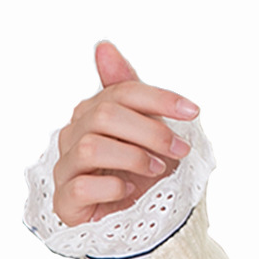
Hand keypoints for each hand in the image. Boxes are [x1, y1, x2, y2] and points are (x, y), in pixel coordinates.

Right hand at [53, 42, 199, 226]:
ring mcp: (66, 167)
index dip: (160, 99)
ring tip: (158, 168)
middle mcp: (73, 133)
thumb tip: (102, 45)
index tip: (193, 112)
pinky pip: (82, 186)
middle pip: (106, 115)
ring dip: (135, 158)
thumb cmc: (140, 163)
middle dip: (151, 131)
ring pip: (92, 148)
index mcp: (94, 109)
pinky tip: (129, 190)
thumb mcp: (145, 123)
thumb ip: (129, 87)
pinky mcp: (64, 200)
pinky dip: (113, 187)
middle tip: (180, 148)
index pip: (124, 91)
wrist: (134, 212)